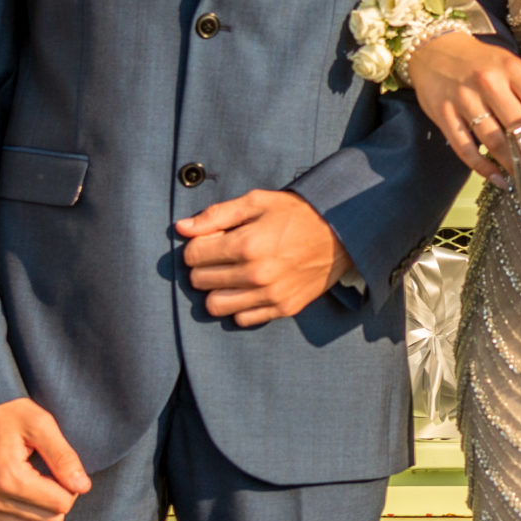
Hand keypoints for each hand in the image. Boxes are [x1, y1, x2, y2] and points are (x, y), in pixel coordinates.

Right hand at [0, 398, 91, 520]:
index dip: (70, 487)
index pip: (62, 505)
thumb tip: (82, 486)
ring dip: (39, 514)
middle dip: (56, 500)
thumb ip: (63, 457)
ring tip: (34, 487)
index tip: (60, 469)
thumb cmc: (4, 413)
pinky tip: (19, 497)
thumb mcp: (40, 424)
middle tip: (48, 475)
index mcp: (10, 477)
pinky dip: (18, 520)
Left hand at [177, 189, 351, 325]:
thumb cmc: (296, 214)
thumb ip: (216, 215)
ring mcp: (270, 295)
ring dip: (215, 290)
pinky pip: (242, 319)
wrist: (340, 235)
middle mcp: (256, 274)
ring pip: (215, 306)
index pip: (193, 256)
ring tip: (229, 276)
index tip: (210, 241)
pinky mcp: (282, 308)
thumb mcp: (257, 202)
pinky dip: (239, 306)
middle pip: (200, 281)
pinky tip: (248, 289)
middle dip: (203, 266)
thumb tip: (181, 228)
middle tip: (219, 256)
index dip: (196, 246)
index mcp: (247, 244)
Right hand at [405, 32, 520, 181]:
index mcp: (510, 67)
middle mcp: (488, 81)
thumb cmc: (477, 61)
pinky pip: (465, 148)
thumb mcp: (506, 64)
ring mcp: (464, 99)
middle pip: (518, 125)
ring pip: (493, 140)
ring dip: (511, 163)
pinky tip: (497, 178)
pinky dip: (482, 168)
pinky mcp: (444, 114)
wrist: (432, 48)